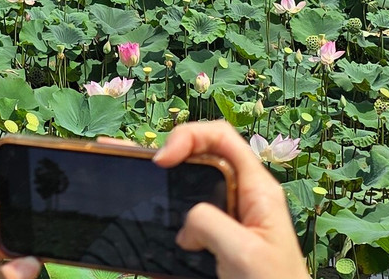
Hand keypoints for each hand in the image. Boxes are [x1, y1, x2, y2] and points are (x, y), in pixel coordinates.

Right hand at [154, 120, 309, 278]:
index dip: (188, 136)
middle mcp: (241, 196)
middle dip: (169, 152)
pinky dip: (166, 217)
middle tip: (139, 165)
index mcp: (256, 188)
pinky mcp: (217, 241)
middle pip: (201, 156)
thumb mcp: (243, 252)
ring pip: (191, 187)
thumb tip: (185, 224)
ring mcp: (228, 218)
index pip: (220, 137)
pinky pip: (187, 218)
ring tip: (131, 182)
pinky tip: (147, 221)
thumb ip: (208, 222)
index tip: (163, 159)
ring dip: (164, 185)